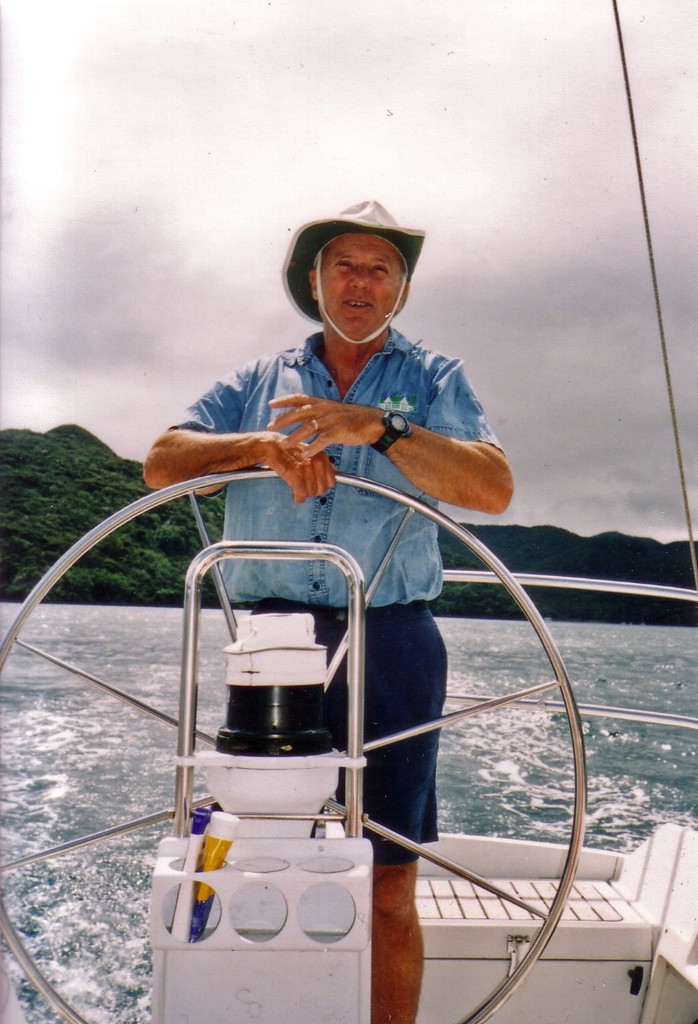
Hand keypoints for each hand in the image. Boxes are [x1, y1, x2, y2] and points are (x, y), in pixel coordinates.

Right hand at [258, 431, 335, 503]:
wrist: (271, 446)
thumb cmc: (288, 451)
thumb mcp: (311, 453)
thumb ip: (323, 464)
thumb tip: (333, 474)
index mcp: (322, 458)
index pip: (331, 481)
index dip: (323, 486)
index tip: (315, 485)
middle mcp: (317, 463)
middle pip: (322, 489)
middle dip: (313, 492)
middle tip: (304, 489)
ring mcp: (307, 469)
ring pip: (311, 492)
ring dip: (304, 494)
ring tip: (297, 489)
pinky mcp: (295, 474)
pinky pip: (301, 494)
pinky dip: (298, 498)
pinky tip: (295, 497)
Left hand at [268, 394, 383, 456]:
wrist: (373, 423)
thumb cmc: (352, 419)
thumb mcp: (333, 411)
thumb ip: (318, 414)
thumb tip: (302, 421)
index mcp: (322, 403)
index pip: (300, 398)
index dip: (284, 400)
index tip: (270, 404)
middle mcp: (325, 409)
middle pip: (300, 412)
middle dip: (284, 420)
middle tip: (270, 427)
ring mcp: (332, 420)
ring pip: (309, 427)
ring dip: (295, 436)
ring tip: (284, 444)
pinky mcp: (340, 431)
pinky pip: (324, 440)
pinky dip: (314, 447)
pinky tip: (305, 454)